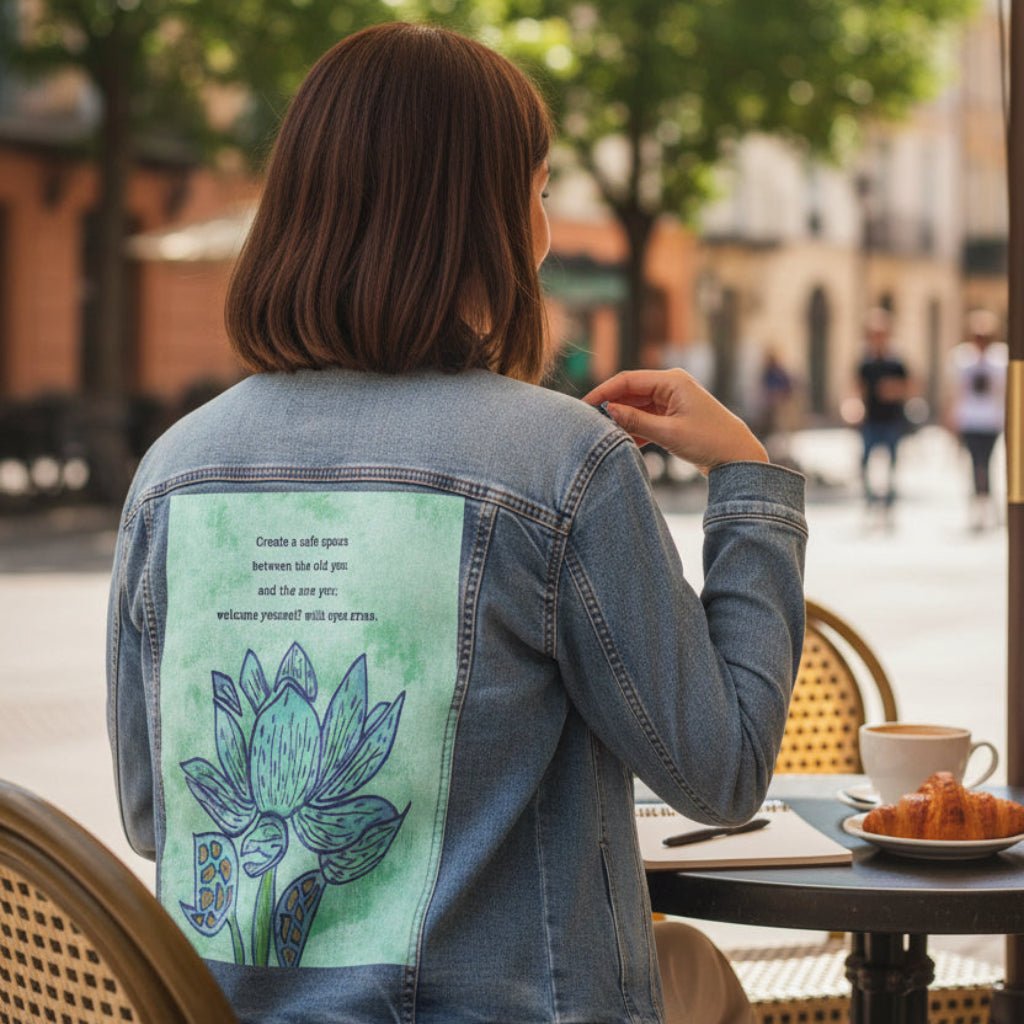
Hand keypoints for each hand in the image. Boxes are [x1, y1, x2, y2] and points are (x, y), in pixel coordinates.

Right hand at [584, 369, 767, 474]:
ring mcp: (672, 401)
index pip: (627, 380)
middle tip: (589, 423)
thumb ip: (636, 421)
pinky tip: (624, 442)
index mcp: (672, 381)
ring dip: (622, 420)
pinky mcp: (673, 416)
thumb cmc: (709, 441)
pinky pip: (646, 418)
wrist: (739, 457)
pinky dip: (635, 429)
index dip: (603, 392)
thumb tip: (608, 411)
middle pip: (630, 392)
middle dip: (611, 406)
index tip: (584, 406)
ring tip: (604, 434)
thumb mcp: (669, 433)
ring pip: (637, 406)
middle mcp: (671, 386)